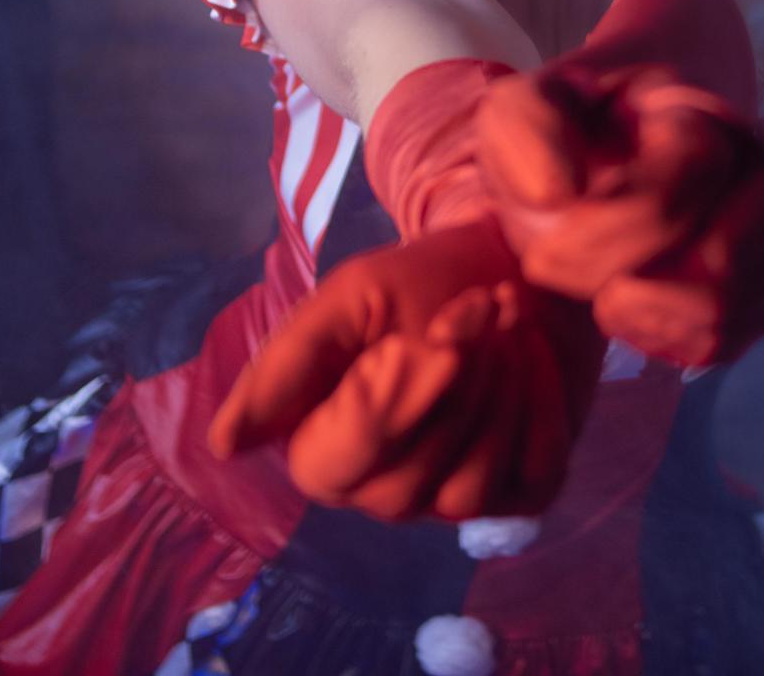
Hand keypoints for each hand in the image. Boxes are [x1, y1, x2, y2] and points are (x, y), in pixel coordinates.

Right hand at [208, 218, 605, 520]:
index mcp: (324, 446)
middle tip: (478, 304)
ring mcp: (453, 500)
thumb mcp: (350, 298)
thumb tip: (224, 443)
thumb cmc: (419, 282)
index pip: (335, 462)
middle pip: (406, 485)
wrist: (508, 263)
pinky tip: (531, 347)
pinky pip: (533, 477)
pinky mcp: (520, 490)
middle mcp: (382, 491)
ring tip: (504, 312)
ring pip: (469, 488)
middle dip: (451, 388)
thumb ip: (288, 362)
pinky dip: (539, 405)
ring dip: (497, 391)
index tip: (422, 336)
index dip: (385, 402)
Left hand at [475, 60, 763, 366]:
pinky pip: (721, 344)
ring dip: (640, 315)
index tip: (541, 247)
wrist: (589, 161)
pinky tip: (625, 308)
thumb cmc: (561, 135)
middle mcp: (762, 175)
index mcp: (701, 115)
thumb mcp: (523, 109)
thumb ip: (529, 131)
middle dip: (625, 285)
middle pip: (719, 268)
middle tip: (568, 271)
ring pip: (724, 314)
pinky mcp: (763, 297)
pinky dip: (661, 339)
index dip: (600, 233)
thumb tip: (557, 194)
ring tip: (598, 287)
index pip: (674, 195)